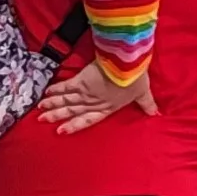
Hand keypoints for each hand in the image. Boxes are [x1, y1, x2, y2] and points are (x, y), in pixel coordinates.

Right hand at [38, 66, 155, 133]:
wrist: (127, 64)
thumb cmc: (135, 79)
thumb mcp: (143, 93)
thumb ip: (147, 104)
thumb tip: (156, 114)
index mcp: (108, 107)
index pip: (89, 118)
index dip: (76, 125)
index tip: (62, 130)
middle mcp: (94, 102)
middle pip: (73, 110)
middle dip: (58, 116)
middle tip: (42, 120)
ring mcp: (86, 92)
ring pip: (66, 100)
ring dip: (53, 104)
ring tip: (40, 109)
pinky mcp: (81, 81)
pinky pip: (66, 87)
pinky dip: (56, 90)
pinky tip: (47, 92)